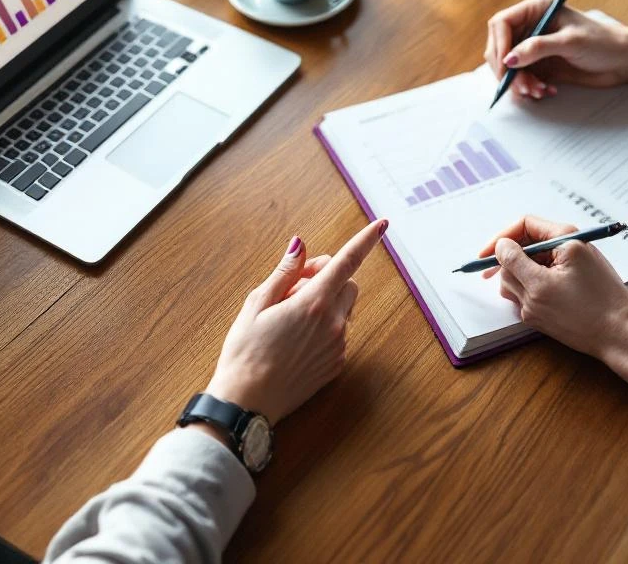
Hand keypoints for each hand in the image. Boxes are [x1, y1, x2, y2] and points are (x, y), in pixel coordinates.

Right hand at [205, 219, 387, 424]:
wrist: (246, 403)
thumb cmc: (244, 352)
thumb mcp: (256, 304)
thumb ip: (285, 272)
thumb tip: (300, 246)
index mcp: (314, 304)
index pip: (347, 262)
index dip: (367, 240)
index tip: (383, 224)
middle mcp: (333, 324)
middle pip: (347, 284)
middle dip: (327, 277)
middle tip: (294, 286)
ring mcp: (337, 346)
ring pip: (343, 309)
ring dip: (324, 303)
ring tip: (288, 318)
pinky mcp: (335, 365)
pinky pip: (338, 334)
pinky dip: (323, 327)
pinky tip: (294, 340)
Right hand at [478, 215, 627, 361]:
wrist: (621, 339)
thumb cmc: (585, 314)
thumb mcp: (540, 288)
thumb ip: (515, 262)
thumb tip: (500, 246)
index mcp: (564, 239)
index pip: (523, 226)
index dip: (499, 240)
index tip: (483, 258)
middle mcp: (567, 248)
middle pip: (523, 250)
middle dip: (513, 274)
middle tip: (515, 295)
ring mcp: (569, 267)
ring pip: (529, 271)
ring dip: (524, 291)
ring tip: (538, 310)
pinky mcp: (570, 285)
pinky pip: (541, 286)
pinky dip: (536, 299)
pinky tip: (548, 316)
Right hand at [483, 0, 627, 97]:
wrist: (622, 61)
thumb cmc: (602, 42)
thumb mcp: (570, 42)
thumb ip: (538, 48)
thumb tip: (510, 59)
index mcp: (536, 9)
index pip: (501, 24)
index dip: (499, 45)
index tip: (507, 66)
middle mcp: (530, 26)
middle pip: (500, 48)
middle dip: (508, 70)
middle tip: (521, 86)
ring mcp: (532, 47)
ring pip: (508, 67)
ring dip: (519, 83)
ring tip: (538, 91)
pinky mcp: (538, 64)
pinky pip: (520, 78)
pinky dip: (528, 88)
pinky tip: (545, 91)